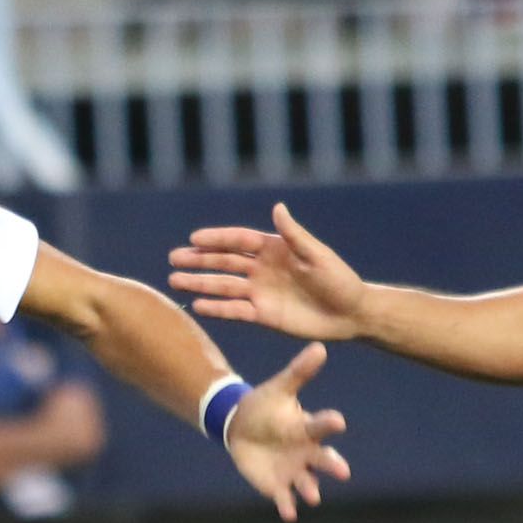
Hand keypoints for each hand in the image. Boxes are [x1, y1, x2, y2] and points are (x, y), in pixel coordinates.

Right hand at [169, 204, 369, 343]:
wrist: (350, 314)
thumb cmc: (339, 280)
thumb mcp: (317, 255)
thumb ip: (294, 235)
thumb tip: (277, 207)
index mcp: (274, 249)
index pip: (239, 241)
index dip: (217, 239)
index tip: (194, 239)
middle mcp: (262, 269)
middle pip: (224, 262)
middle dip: (199, 260)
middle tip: (173, 258)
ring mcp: (260, 292)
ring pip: (223, 285)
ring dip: (200, 283)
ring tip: (175, 281)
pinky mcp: (262, 315)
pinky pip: (234, 310)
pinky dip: (216, 309)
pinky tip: (197, 306)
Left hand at [223, 343, 352, 521]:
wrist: (242, 427)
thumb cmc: (266, 406)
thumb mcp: (280, 388)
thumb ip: (299, 372)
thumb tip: (319, 347)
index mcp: (308, 428)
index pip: (321, 426)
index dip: (329, 423)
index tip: (338, 421)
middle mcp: (307, 452)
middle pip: (323, 460)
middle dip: (332, 465)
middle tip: (343, 471)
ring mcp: (294, 471)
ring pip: (307, 483)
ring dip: (310, 490)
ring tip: (313, 498)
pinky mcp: (277, 486)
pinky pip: (284, 499)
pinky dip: (287, 507)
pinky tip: (288, 515)